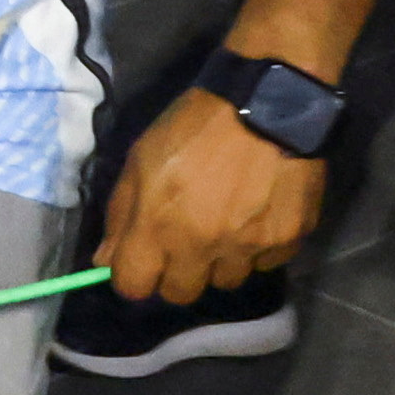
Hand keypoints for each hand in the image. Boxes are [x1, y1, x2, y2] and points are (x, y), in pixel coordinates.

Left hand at [100, 85, 322, 307]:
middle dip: (178, 272)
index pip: (134, 287)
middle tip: (187, 239)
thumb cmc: (194, 125)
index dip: (134, 276)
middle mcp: (202, 247)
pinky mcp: (287, 241)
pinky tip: (259, 213)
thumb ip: (121, 213)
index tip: (143, 260)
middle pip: (181, 294)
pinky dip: (259, 247)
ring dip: (221, 260)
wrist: (266, 101)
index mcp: (158, 226)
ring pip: (227, 281)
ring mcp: (248, 248)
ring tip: (228, 222)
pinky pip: (266, 263)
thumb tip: (106, 260)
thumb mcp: (141, 158)